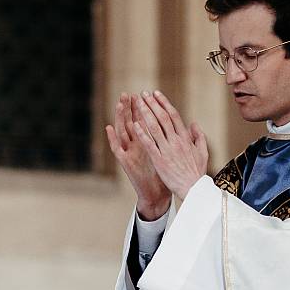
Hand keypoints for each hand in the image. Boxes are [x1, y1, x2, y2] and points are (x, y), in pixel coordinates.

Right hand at [105, 93, 170, 218]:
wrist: (157, 195)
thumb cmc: (163, 175)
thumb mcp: (168, 154)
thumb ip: (172, 140)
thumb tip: (181, 127)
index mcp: (146, 142)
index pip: (144, 121)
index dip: (144, 108)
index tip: (144, 95)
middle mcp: (136, 146)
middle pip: (131, 123)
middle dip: (130, 109)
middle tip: (128, 94)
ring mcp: (129, 153)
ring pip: (122, 132)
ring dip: (120, 118)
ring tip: (120, 104)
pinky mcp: (125, 163)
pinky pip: (117, 149)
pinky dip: (112, 139)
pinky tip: (108, 128)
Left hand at [133, 91, 208, 203]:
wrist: (193, 189)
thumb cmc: (197, 172)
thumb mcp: (203, 152)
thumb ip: (199, 137)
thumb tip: (194, 123)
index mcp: (185, 138)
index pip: (173, 115)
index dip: (164, 103)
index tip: (156, 94)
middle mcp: (176, 141)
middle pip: (162, 118)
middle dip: (152, 104)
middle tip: (144, 94)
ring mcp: (167, 150)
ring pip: (154, 127)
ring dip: (145, 113)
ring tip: (138, 103)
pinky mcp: (159, 160)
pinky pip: (149, 144)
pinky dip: (142, 133)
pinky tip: (135, 124)